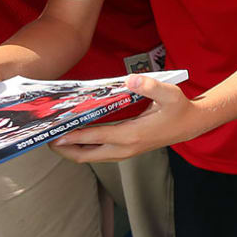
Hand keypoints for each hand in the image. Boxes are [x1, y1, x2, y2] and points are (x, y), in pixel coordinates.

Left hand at [51, 74, 200, 162]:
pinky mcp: (126, 150)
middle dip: (64, 149)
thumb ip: (150, 85)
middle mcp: (125, 148)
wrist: (190, 125)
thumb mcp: (170, 93)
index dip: (72, 136)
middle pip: (86, 155)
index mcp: (131, 135)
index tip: (53, 134)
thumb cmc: (179, 108)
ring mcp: (125, 152)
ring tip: (56, 139)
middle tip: (47, 139)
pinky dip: (84, 149)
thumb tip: (130, 79)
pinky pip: (98, 154)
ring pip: (90, 157)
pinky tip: (77, 138)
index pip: (94, 138)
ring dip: (72, 151)